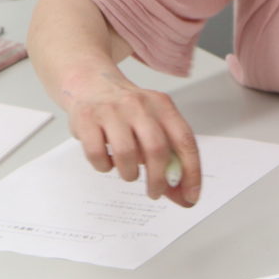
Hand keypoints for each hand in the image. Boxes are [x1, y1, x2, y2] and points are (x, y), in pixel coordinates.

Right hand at [63, 69, 200, 205]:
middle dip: (158, 180)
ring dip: (130, 174)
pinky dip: (104, 166)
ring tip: (129, 174)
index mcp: (163, 106)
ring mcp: (112, 110)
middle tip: (155, 192)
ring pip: (126, 154)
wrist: (90, 82)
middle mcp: (140, 105)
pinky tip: (107, 162)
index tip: (191, 196)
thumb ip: (170, 159)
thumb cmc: (128, 112)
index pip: (185, 142)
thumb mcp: (154, 125)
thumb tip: (183, 197)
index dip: (191, 172)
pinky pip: (97, 153)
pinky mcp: (86, 117)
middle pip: (157, 149)